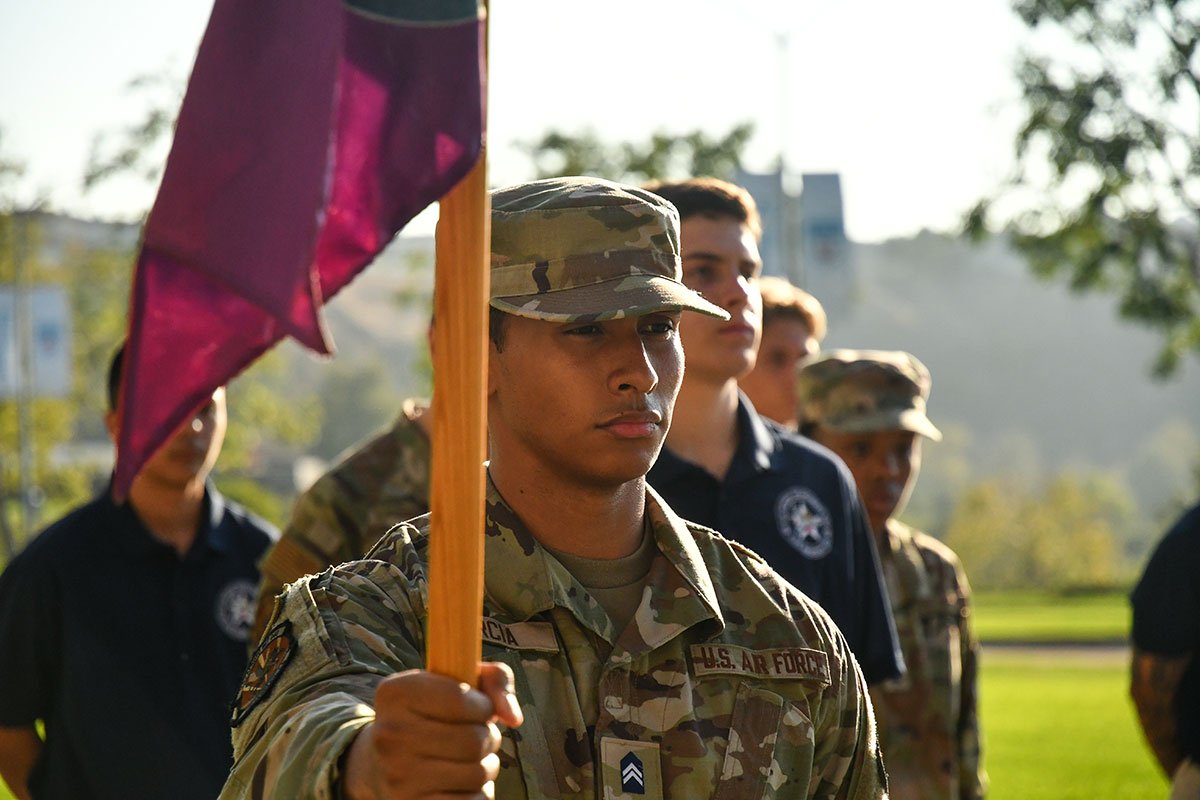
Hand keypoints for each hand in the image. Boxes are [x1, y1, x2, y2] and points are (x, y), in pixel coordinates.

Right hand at [342, 662, 522, 798]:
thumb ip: (495, 680)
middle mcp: (390, 734)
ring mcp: (396, 775)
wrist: (381, 764)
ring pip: (477, 774)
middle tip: (478, 738)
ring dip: (485, 767)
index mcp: (397, 693)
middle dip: (489, 739)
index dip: (483, 706)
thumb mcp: (456, 684)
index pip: (461, 699)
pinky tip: (461, 784)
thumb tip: (514, 718)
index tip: (477, 709)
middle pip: (474, 741)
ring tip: (469, 760)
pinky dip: (478, 794)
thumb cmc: (432, 716)